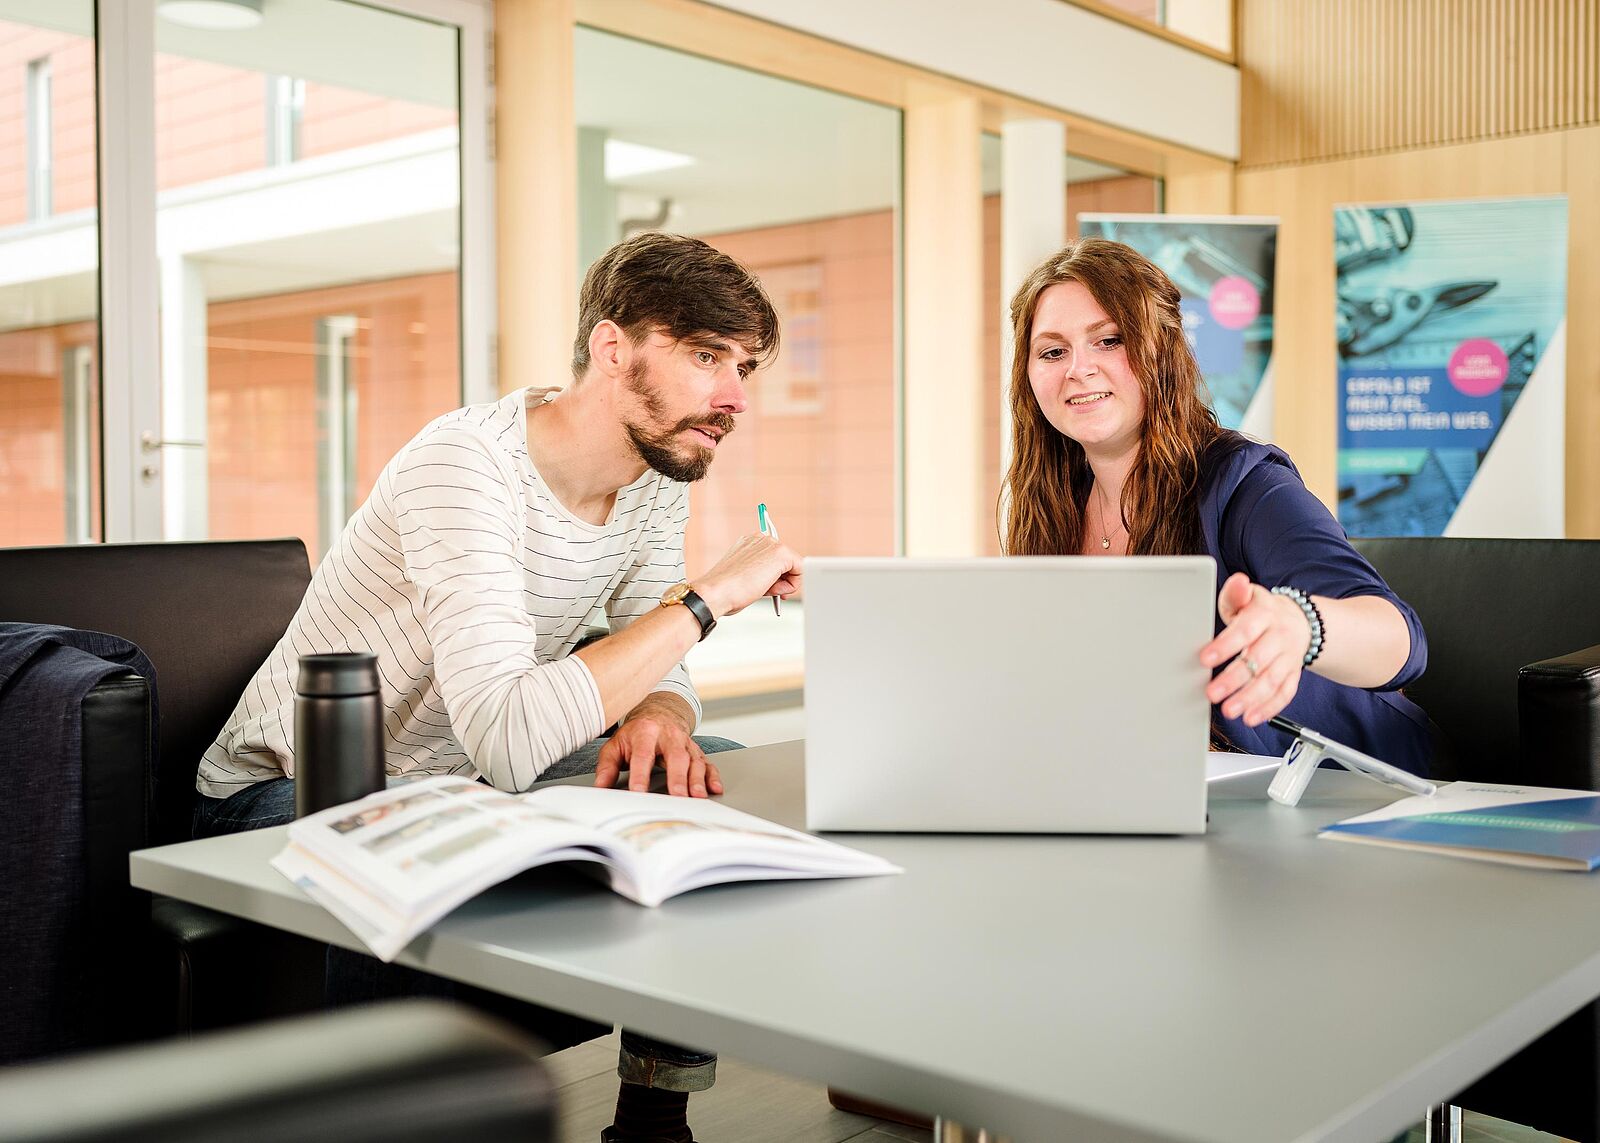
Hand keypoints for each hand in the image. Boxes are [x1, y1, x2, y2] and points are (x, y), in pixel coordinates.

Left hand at [593, 716, 724, 797]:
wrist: (657, 714)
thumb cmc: (635, 734)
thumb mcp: (616, 746)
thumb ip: (607, 766)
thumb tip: (600, 787)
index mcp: (645, 733)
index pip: (643, 755)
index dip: (641, 774)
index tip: (639, 792)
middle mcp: (668, 736)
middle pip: (675, 756)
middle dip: (677, 777)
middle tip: (677, 796)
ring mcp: (685, 743)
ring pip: (694, 760)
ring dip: (697, 779)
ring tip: (697, 797)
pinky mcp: (696, 751)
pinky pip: (707, 763)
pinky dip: (712, 776)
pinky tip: (714, 788)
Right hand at [694, 533, 801, 618]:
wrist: (716, 593)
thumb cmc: (725, 591)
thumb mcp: (745, 577)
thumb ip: (760, 573)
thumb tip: (778, 581)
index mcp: (749, 543)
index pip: (774, 559)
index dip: (775, 577)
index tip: (768, 588)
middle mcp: (760, 539)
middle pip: (786, 562)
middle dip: (780, 580)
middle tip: (765, 591)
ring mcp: (770, 543)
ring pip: (794, 566)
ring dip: (783, 583)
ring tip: (763, 589)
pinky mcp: (780, 552)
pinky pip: (800, 570)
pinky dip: (790, 585)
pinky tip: (771, 589)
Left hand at [1199, 572, 1313, 726]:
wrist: (1299, 620)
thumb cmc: (1259, 610)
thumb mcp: (1247, 597)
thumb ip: (1236, 593)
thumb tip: (1237, 582)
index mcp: (1265, 614)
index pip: (1245, 630)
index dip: (1226, 645)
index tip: (1205, 659)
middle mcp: (1280, 636)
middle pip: (1258, 660)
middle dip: (1234, 679)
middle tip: (1212, 693)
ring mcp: (1289, 657)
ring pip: (1272, 680)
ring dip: (1251, 698)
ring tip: (1230, 711)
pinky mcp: (1294, 674)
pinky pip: (1286, 693)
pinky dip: (1270, 708)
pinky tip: (1251, 717)